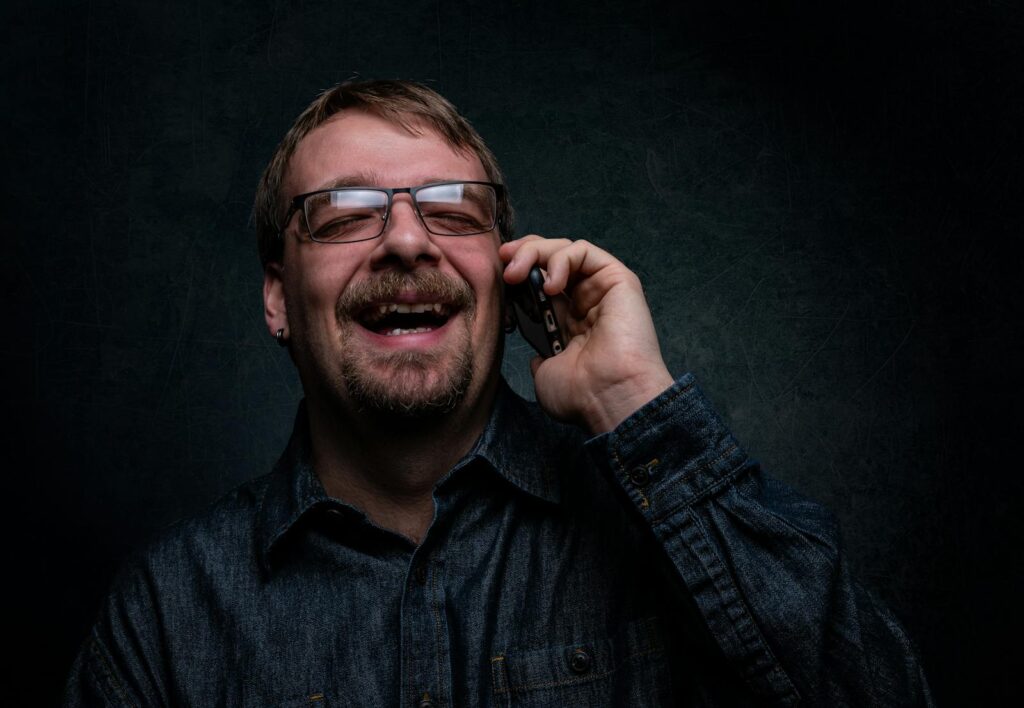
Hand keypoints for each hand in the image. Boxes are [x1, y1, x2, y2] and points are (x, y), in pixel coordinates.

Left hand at [500, 236, 674, 433]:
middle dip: (523, 253)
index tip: (498, 276)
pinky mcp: (618, 279)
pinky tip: (550, 285)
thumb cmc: (581, 394)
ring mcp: (601, 289)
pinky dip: (561, 259)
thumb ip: (540, 356)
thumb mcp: (546, 373)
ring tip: (516, 273)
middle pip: (552, 259)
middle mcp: (586, 302)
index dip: (519, 272)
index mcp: (570, 323)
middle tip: (503, 261)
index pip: (541, 283)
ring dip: (535, 253)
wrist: (608, 397)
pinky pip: (584, 251)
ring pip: (566, 249)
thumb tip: (537, 355)